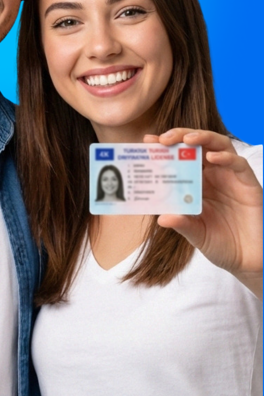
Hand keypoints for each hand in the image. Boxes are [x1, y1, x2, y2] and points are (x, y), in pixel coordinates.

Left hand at [143, 129, 262, 297]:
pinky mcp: (247, 183)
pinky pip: (238, 163)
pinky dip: (225, 157)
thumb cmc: (222, 244)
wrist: (248, 260)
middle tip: (163, 139)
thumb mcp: (197, 235)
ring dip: (203, 137)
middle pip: (198, 143)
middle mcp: (213, 174)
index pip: (180, 156)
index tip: (147, 141)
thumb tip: (161, 218)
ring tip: (187, 140)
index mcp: (197, 182)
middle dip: (180, 136)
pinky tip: (212, 158)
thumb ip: (183, 225)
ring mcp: (230, 176)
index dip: (165, 146)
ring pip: (219, 144)